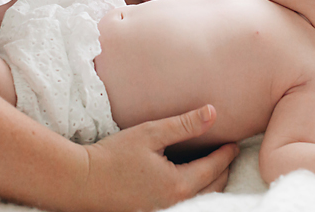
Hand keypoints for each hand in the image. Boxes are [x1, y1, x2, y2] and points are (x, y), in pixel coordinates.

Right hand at [80, 105, 238, 210]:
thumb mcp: (150, 133)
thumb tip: (213, 112)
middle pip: (212, 188)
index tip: (234, 143)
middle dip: (223, 171)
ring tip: (214, 167)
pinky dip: (194, 191)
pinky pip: (183, 203)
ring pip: (199, 199)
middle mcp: (175, 204)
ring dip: (211, 183)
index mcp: (178, 185)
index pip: (214, 169)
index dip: (226, 154)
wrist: (81, 181)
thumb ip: (184, 124)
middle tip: (229, 154)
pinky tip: (190, 180)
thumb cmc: (113, 155)